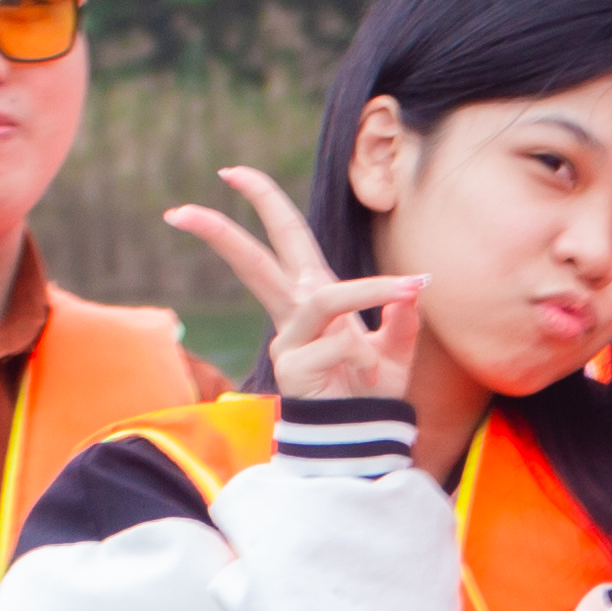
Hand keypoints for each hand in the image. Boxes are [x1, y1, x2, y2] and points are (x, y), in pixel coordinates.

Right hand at [169, 165, 422, 407]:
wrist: (366, 438)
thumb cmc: (374, 391)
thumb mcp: (397, 348)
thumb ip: (402, 317)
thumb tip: (415, 287)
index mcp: (315, 297)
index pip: (286, 241)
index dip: (263, 203)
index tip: (232, 172)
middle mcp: (295, 315)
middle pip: (256, 263)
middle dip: (225, 230)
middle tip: (196, 194)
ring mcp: (289, 342)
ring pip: (322, 298)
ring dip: (369, 290)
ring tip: (410, 288)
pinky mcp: (292, 369)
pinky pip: (337, 343)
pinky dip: (365, 350)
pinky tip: (366, 369)